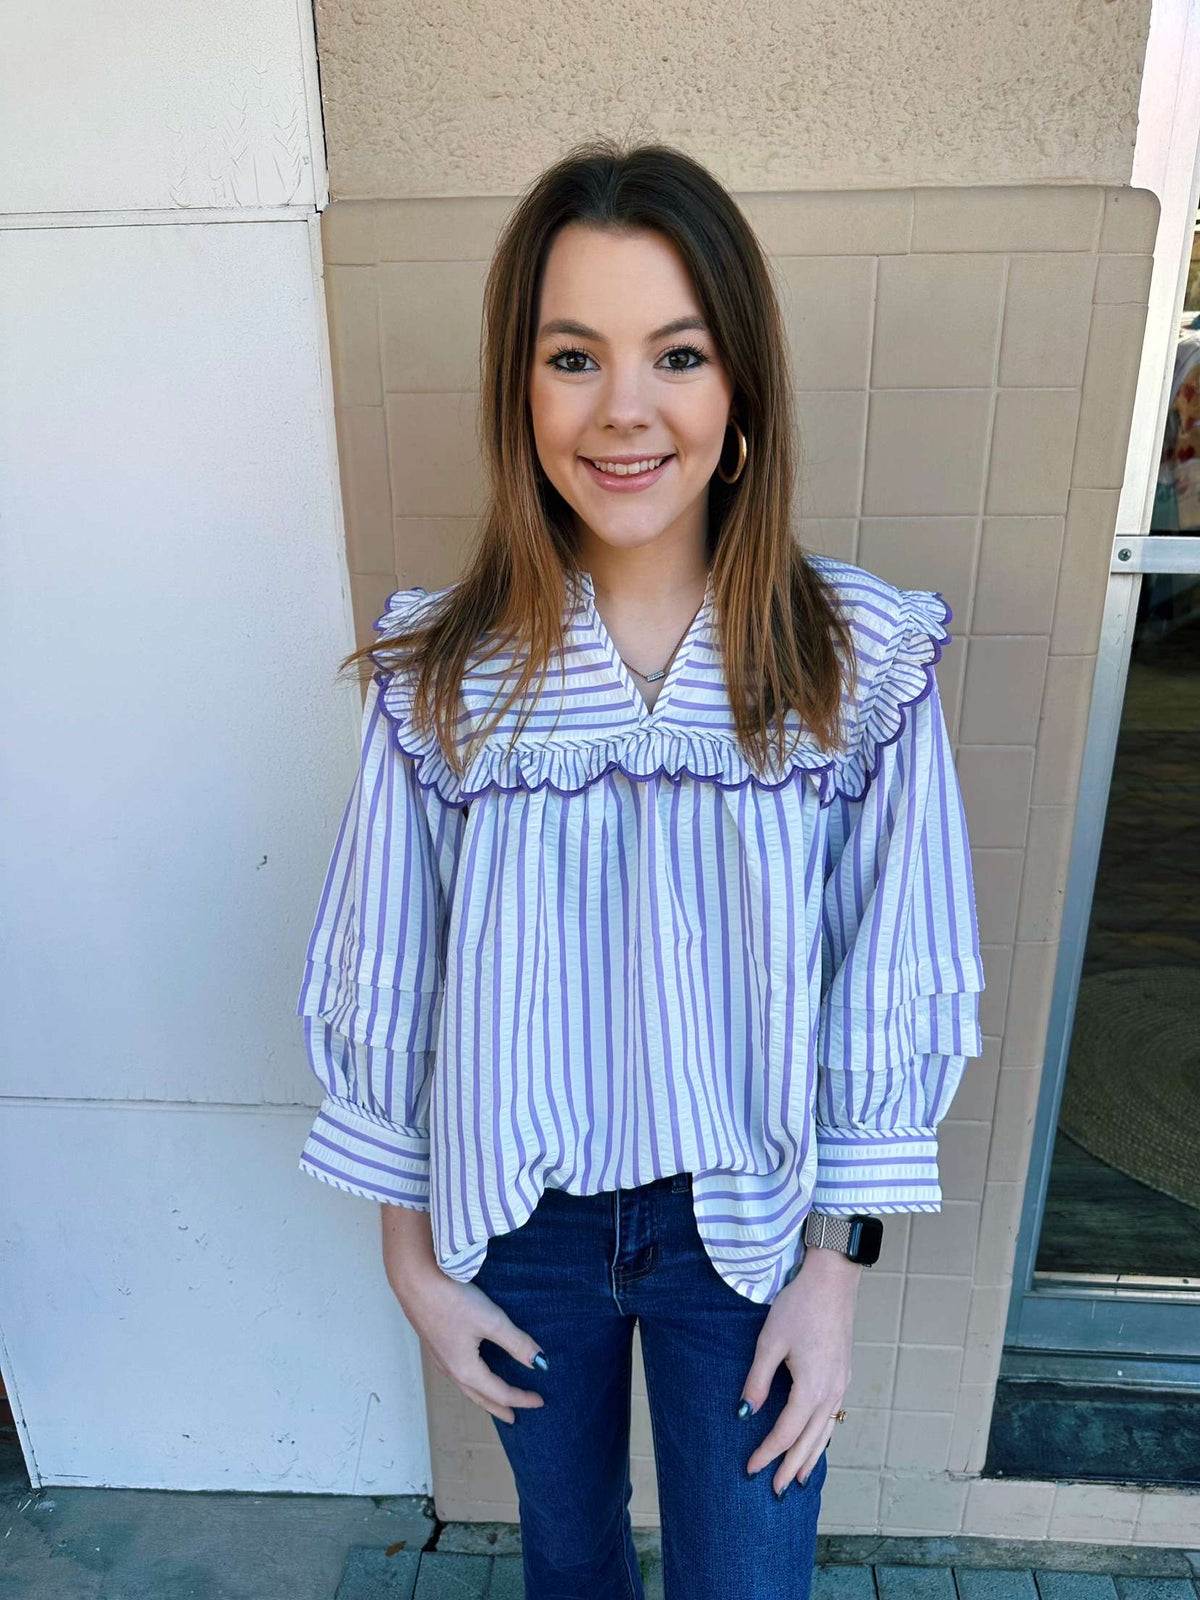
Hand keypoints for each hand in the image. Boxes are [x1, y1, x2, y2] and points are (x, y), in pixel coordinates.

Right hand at [380, 1203, 546, 1425]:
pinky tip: (473, 1369)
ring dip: (483, 1396)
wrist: (414, 1280)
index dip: (522, 1398)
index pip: (500, 1392)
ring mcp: (440, 1357)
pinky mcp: (436, 1342)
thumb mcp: (491, 1320)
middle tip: (513, 1419)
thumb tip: (540, 1364)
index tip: (541, 1401)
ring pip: (466, 1386)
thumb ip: (517, 1343)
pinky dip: (472, 1381)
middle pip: (479, 1397)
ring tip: (495, 1398)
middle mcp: (451, 1369)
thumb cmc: (452, 1299)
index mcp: (466, 1369)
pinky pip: (458, 1373)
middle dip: (499, 1407)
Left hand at [740, 1247, 860, 1493]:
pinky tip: (816, 1440)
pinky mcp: (843, 1374)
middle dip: (790, 1467)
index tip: (750, 1469)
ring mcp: (841, 1384)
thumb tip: (745, 1414)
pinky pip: (833, 1416)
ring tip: (798, 1479)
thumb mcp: (770, 1341)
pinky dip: (823, 1436)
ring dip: (810, 1457)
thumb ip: (757, 1381)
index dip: (767, 1453)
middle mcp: (831, 1393)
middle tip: (775, 1491)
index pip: (785, 1433)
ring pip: (825, 1432)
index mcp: (811, 1388)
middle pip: (808, 1441)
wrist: (833, 1280)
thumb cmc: (799, 1306)